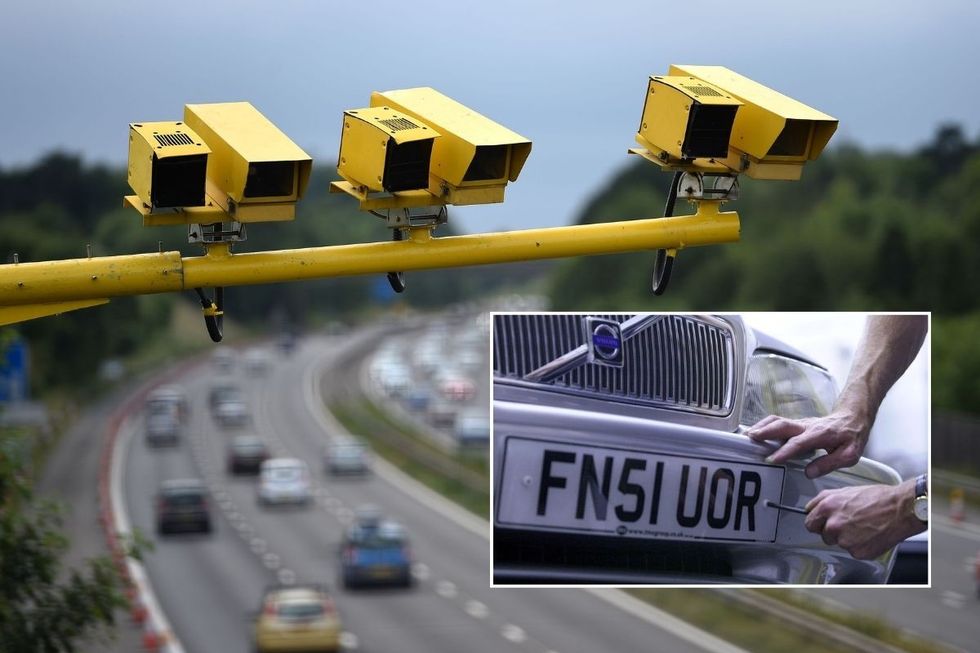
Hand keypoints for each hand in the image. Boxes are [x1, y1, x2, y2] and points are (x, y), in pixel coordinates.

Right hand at [746, 411, 869, 477]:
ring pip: (778, 421)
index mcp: (820, 434)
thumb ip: (829, 463)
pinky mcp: (797, 424)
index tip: (772, 459)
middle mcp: (807, 426)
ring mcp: (801, 423)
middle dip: (766, 431)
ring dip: (762, 426)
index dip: (785, 451)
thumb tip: (809, 472)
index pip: (799, 442)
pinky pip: (778, 422)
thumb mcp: (849, 454)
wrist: (852, 418)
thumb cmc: (851, 437)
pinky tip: (756, 432)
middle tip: (751, 439)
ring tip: (748, 435)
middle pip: (783, 425)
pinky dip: (765, 426)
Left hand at [803, 481, 922, 559]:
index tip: (821, 523)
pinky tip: (868, 535)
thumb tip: (811, 508)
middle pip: (822, 535)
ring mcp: (845, 540)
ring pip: (837, 543)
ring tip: (861, 527)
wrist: (900, 509)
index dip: (817, 522)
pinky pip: (852, 551)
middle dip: (830, 531)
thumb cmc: (877, 498)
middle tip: (846, 524)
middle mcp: (834, 525)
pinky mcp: (858, 552)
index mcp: (828, 507)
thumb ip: (823, 500)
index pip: (809, 522)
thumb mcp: (844, 491)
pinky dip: (859, 545)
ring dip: (845, 538)